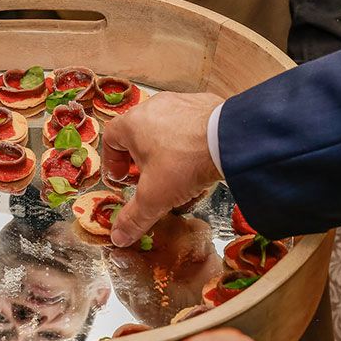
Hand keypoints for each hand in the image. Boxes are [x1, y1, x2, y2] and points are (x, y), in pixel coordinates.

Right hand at [102, 91, 223, 246]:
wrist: (230, 140)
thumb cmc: (183, 163)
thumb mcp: (154, 197)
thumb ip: (134, 218)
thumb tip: (119, 237)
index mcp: (132, 124)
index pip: (110, 138)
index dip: (112, 161)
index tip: (122, 178)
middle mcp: (152, 107)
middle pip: (137, 134)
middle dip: (140, 159)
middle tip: (147, 179)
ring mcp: (179, 103)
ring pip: (163, 129)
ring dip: (164, 151)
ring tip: (175, 173)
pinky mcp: (203, 104)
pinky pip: (187, 125)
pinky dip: (187, 142)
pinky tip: (197, 161)